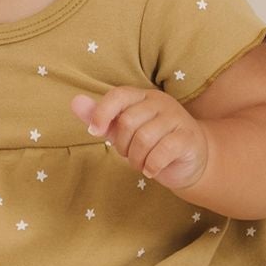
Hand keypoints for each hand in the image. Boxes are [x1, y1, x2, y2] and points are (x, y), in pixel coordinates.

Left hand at [70, 87, 211, 193]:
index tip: (94, 132)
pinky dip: (152, 166)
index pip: (118, 95)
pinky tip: (152, 170)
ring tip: (141, 164)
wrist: (190, 159)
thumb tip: (75, 102)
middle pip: (128, 122)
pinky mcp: (188, 137)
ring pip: (144, 138)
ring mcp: (176, 118)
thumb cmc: (152, 143)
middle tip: (130, 155)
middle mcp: (160, 102)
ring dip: (137, 159)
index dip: (102, 113)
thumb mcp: (123, 131)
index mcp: (142, 96)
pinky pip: (162, 151)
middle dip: (123, 146)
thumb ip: (100, 117)